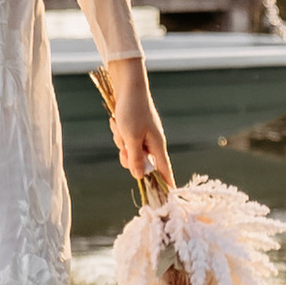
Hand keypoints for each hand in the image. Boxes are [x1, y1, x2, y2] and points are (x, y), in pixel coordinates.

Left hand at [101, 57, 171, 197]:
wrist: (128, 86)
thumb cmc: (132, 111)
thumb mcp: (131, 138)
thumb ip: (136, 158)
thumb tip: (139, 177)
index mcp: (157, 146)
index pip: (164, 170)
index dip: (165, 184)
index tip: (168, 198)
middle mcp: (152, 143)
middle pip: (140, 164)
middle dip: (128, 156)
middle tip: (124, 144)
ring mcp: (142, 136)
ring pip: (129, 152)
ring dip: (121, 142)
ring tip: (120, 127)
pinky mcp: (133, 130)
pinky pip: (124, 140)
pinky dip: (119, 134)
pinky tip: (117, 121)